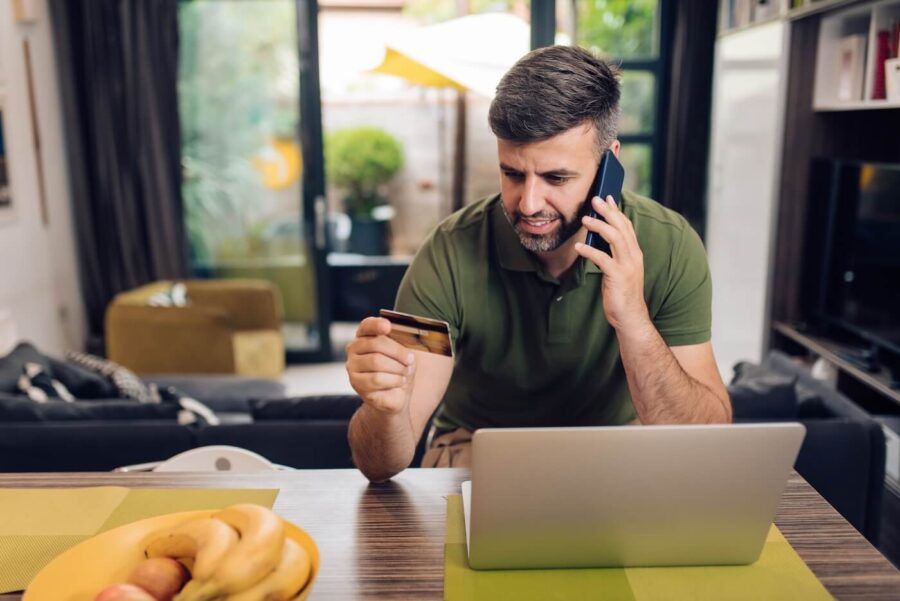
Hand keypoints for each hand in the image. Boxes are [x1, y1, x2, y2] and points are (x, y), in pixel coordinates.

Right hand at [345, 317, 416, 414]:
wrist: (396, 394)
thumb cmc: (399, 369)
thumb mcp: (404, 352)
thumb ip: (403, 342)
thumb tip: (410, 338)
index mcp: (365, 335)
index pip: (367, 325)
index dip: (376, 324)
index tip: (388, 326)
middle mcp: (354, 348)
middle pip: (376, 344)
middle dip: (398, 352)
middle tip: (410, 360)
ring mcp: (352, 366)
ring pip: (376, 362)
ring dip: (397, 368)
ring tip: (405, 372)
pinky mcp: (356, 383)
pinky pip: (376, 379)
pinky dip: (393, 380)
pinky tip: (400, 381)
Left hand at [575, 195, 650, 331]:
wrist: (630, 315)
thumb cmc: (621, 292)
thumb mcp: (619, 269)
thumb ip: (613, 253)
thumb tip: (597, 238)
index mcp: (635, 252)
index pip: (627, 226)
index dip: (617, 210)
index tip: (607, 197)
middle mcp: (634, 255)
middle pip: (621, 227)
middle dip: (608, 211)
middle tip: (595, 199)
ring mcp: (627, 265)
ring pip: (615, 238)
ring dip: (599, 226)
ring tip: (584, 220)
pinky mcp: (618, 276)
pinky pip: (602, 259)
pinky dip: (589, 251)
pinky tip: (578, 247)